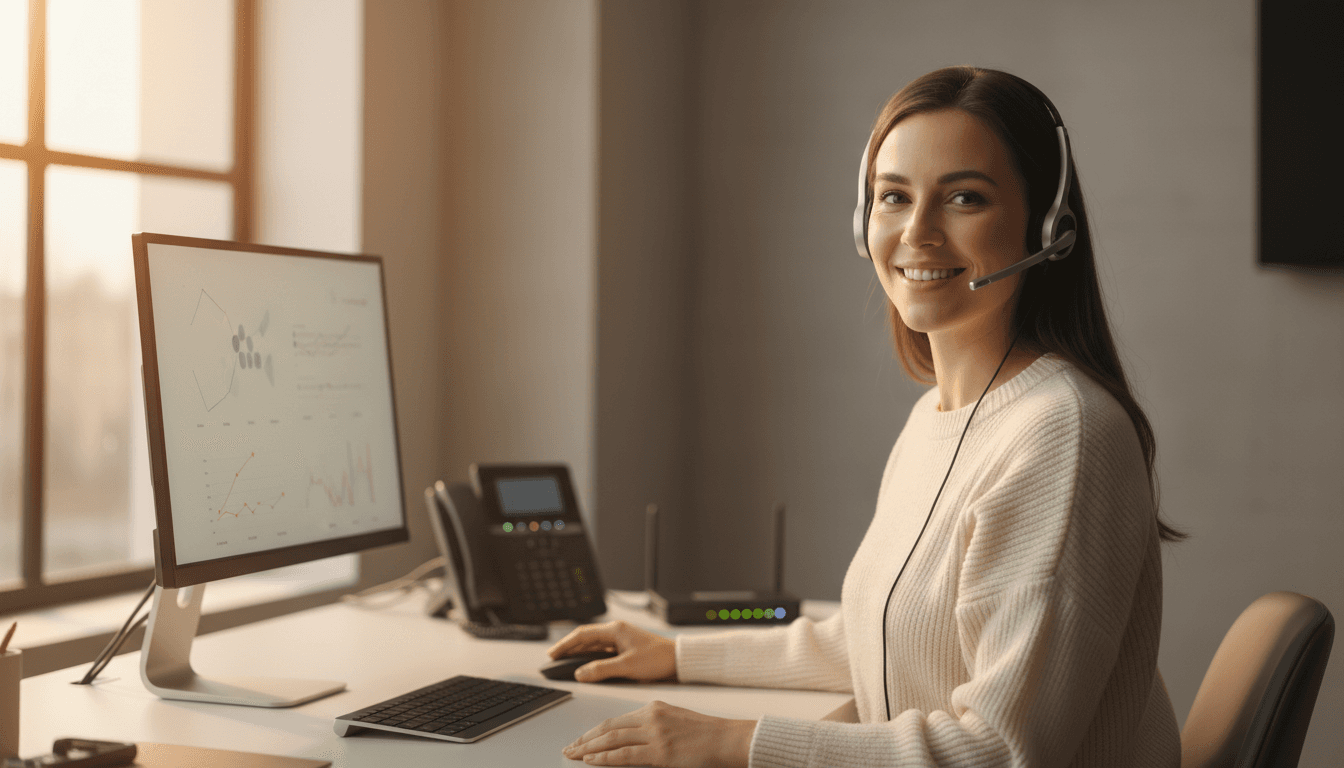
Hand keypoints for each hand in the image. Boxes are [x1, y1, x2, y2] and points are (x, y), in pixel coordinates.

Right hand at [548, 620, 676, 682]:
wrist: (678, 660)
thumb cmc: (658, 659)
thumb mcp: (627, 666)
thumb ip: (602, 669)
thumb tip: (580, 673)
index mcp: (615, 630)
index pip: (582, 635)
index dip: (565, 645)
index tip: (552, 654)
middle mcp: (616, 631)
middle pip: (586, 638)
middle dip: (568, 648)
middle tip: (553, 658)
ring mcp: (621, 639)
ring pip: (593, 645)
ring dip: (578, 652)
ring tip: (564, 661)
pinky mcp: (625, 648)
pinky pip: (602, 650)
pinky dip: (590, 656)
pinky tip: (585, 664)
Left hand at [562, 700, 755, 766]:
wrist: (728, 739)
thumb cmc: (706, 734)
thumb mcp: (675, 722)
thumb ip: (652, 727)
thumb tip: (631, 740)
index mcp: (653, 708)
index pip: (615, 719)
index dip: (595, 731)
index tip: (581, 739)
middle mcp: (651, 717)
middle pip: (608, 728)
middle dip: (585, 739)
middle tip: (569, 748)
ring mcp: (655, 734)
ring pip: (611, 740)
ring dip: (588, 749)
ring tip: (573, 755)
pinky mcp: (660, 751)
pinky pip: (624, 755)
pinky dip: (604, 758)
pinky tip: (591, 760)